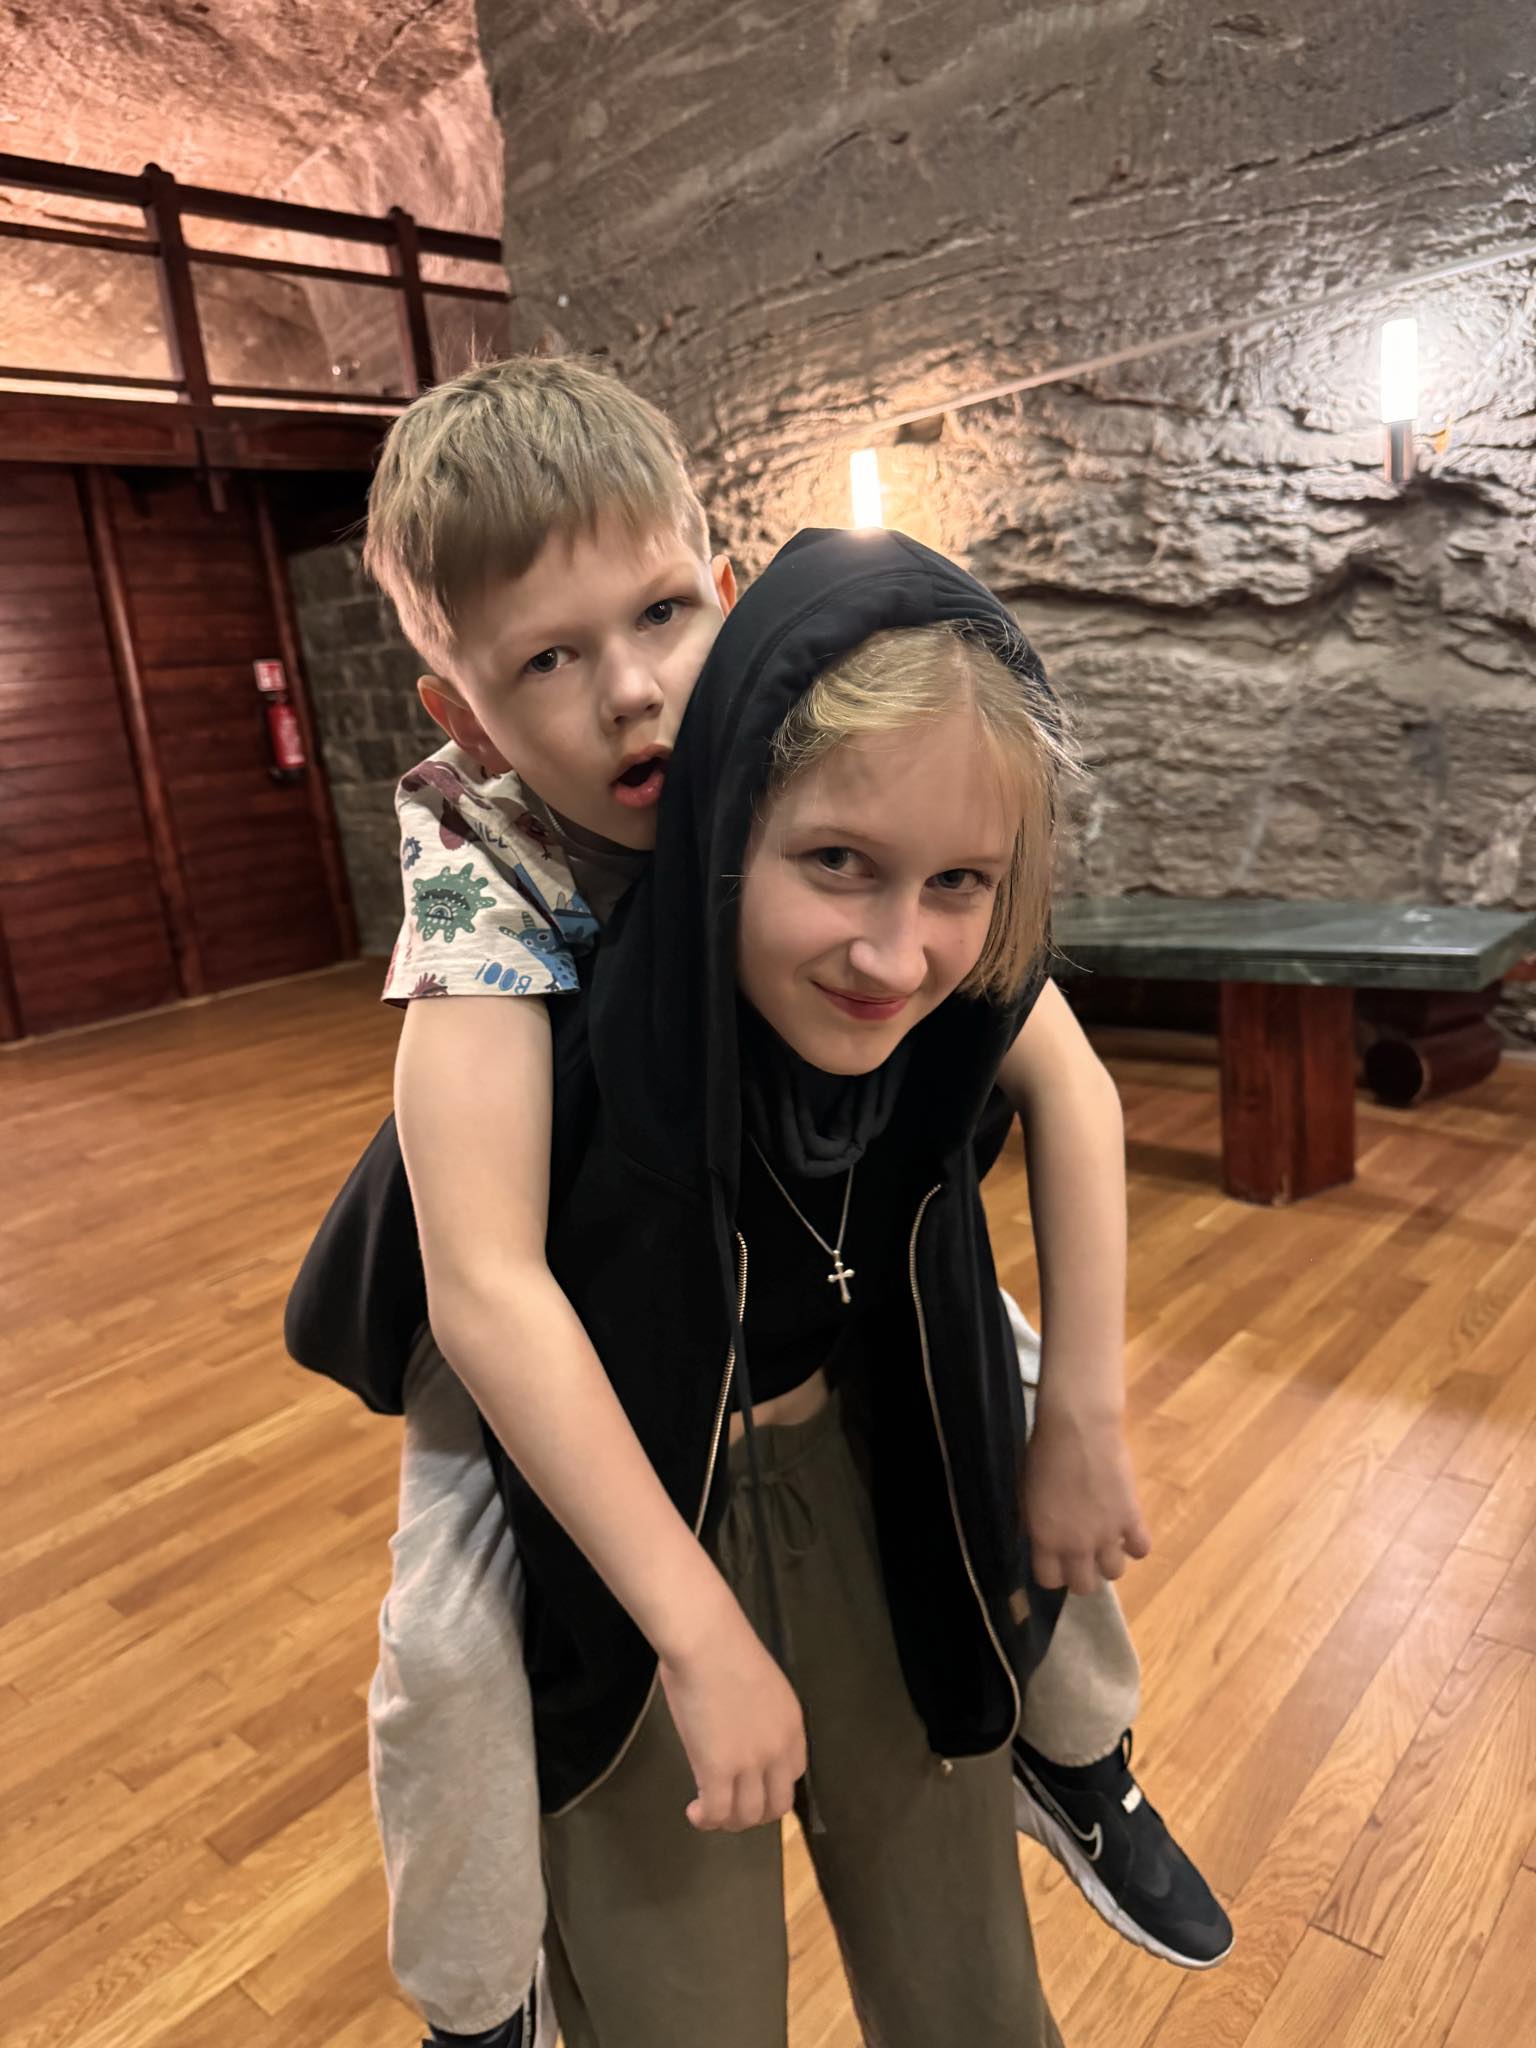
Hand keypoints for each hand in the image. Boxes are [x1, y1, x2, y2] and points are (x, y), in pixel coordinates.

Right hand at [658, 1602, 806, 1832]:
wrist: (706, 1641)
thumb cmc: (724, 1648)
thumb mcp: (760, 1686)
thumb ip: (759, 1716)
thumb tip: (739, 1729)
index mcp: (792, 1726)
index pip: (793, 1775)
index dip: (772, 1787)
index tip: (751, 1785)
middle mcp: (779, 1750)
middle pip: (776, 1805)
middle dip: (754, 1813)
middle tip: (730, 1807)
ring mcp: (750, 1763)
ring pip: (748, 1816)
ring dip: (729, 1821)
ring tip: (708, 1812)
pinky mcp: (718, 1771)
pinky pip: (717, 1812)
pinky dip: (706, 1819)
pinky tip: (694, 1811)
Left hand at [1022, 1406, 1150, 1595]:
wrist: (1078, 1428)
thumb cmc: (1043, 1453)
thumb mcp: (1025, 1493)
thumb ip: (1033, 1523)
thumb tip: (1036, 1538)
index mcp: (1045, 1539)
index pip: (1049, 1581)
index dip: (1053, 1572)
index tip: (1055, 1560)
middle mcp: (1076, 1546)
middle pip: (1083, 1587)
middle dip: (1082, 1574)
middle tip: (1082, 1554)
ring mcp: (1107, 1535)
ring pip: (1114, 1573)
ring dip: (1108, 1560)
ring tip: (1105, 1540)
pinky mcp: (1132, 1519)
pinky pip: (1141, 1549)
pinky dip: (1135, 1543)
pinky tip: (1127, 1529)